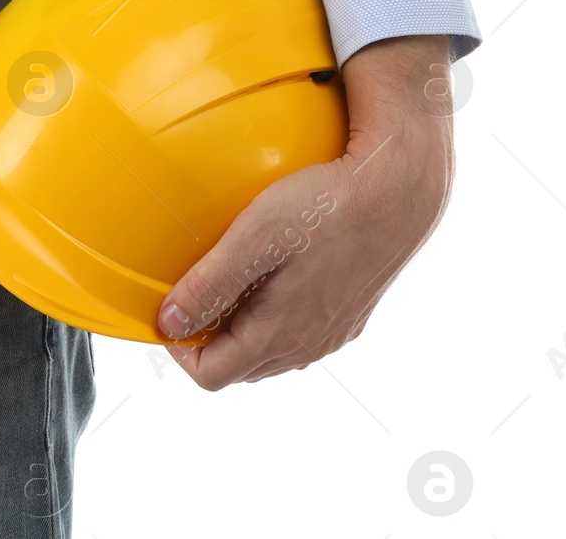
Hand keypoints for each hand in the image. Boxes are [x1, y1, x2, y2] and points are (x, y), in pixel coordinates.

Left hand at [156, 33, 455, 389]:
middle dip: (207, 338)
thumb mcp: (254, 238)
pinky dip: (272, 311)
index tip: (168, 306)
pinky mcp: (350, 313)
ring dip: (239, 326)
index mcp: (282, 334)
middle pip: (238, 367)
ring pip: (269, 351)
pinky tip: (270, 267)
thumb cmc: (327, 205)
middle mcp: (310, 345)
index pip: (211, 375)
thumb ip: (209, 285)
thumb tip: (166, 324)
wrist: (399, 189)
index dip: (179, 348)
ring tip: (228, 275)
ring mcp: (333, 332)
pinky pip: (298, 328)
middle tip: (195, 286)